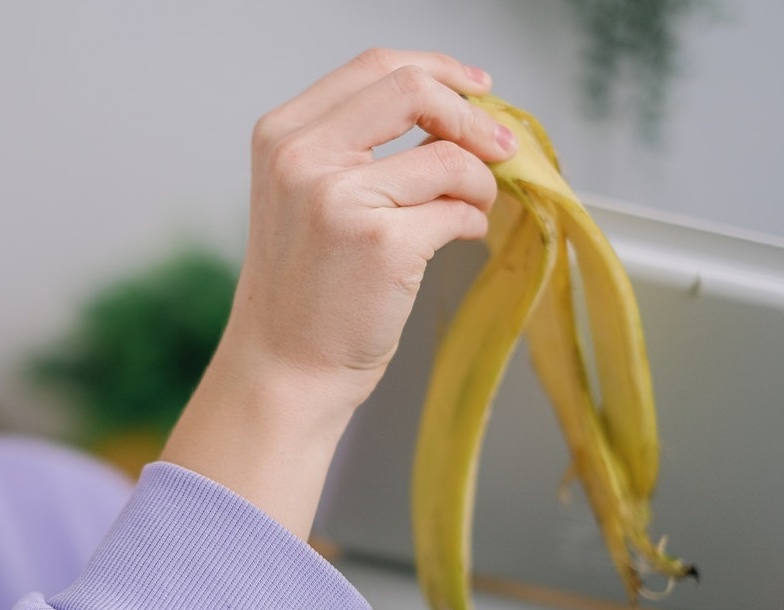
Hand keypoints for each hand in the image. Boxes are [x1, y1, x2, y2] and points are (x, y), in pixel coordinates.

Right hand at [162, 49, 515, 538]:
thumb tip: (455, 112)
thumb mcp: (306, 197)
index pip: (374, 67)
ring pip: (449, 157)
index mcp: (281, 136)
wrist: (284, 367)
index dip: (438, 70)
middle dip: (472, 116)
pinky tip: (453, 241)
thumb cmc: (304, 290)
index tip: (476, 89)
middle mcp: (302, 157)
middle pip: (413, 91)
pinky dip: (470, 223)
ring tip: (466, 213)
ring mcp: (338, 198)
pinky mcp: (382, 243)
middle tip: (502, 146)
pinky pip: (459, 209)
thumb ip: (357, 146)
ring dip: (478, 184)